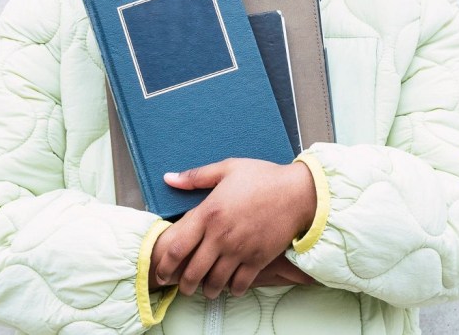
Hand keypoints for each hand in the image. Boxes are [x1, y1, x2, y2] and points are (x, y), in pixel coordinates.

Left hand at [149, 158, 315, 297]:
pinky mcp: (257, 260)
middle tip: (182, 287)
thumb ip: (195, 176)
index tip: (161, 271)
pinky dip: (231, 290)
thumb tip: (168, 178)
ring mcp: (239, 250)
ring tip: (205, 289)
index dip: (165, 264)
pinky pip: (239, 284)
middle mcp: (220, 236)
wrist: (297, 192)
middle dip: (184, 284)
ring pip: (215, 282)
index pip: (177, 246)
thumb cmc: (262, 177)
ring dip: (206, 290)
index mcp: (208, 213)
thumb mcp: (227, 169)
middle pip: (193, 271)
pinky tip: (229, 286)